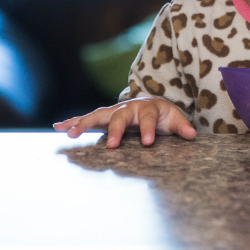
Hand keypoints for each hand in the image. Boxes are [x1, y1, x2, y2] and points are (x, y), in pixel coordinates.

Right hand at [53, 97, 196, 147]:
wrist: (150, 104)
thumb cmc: (162, 115)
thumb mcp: (174, 119)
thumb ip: (182, 126)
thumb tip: (192, 135)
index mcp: (146, 108)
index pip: (147, 118)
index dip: (148, 130)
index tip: (148, 142)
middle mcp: (127, 107)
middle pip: (119, 117)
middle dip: (115, 130)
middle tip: (111, 145)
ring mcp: (113, 112)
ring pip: (97, 116)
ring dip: (83, 124)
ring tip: (69, 133)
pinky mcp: (103, 117)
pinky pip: (86, 120)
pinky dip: (71, 122)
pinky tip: (57, 128)